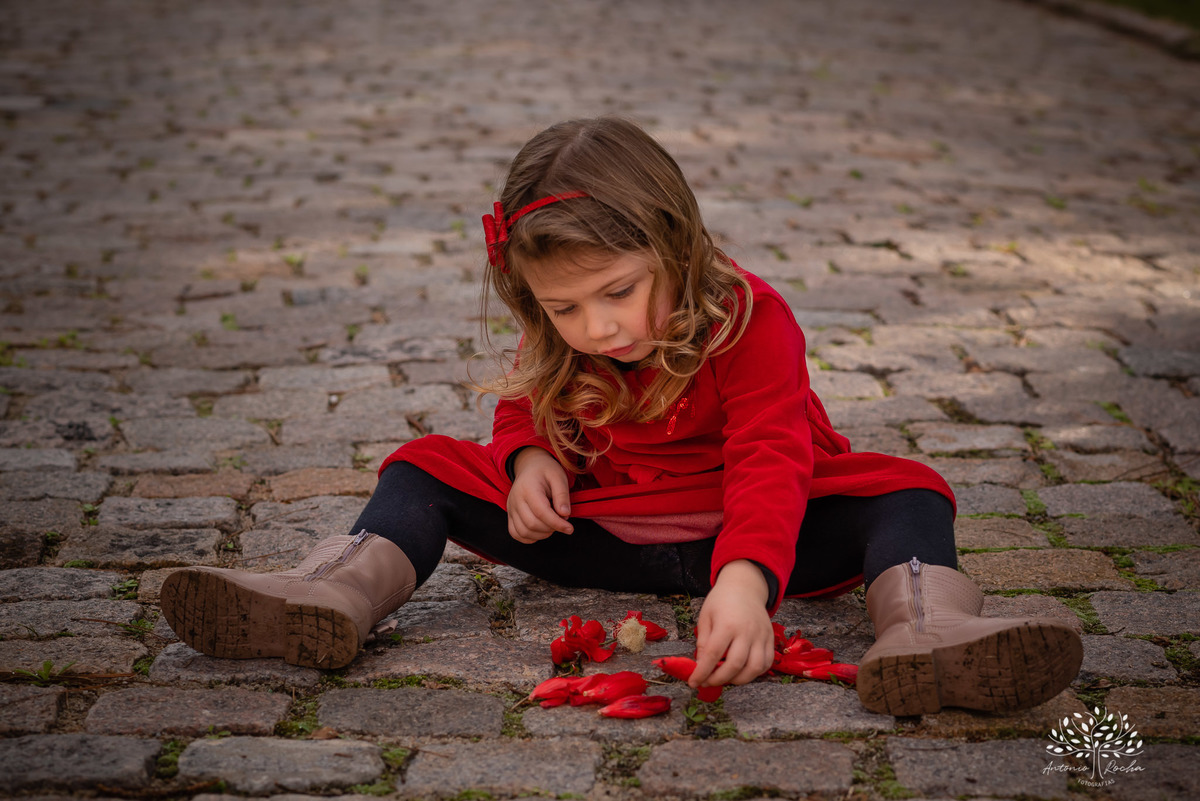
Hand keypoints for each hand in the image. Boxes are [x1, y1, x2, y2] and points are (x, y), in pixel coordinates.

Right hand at [506, 447, 573, 543]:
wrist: (530, 466)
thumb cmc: (546, 471)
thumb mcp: (559, 476)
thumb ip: (562, 495)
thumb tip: (565, 515)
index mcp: (528, 488)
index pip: (541, 512)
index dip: (557, 523)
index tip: (570, 528)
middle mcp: (515, 499)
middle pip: (531, 524)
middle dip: (551, 528)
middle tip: (561, 522)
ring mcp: (510, 508)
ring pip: (523, 532)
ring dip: (542, 534)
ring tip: (552, 524)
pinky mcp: (510, 515)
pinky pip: (516, 533)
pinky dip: (530, 537)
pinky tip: (541, 530)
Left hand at [690, 560, 774, 687]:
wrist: (745, 587)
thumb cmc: (721, 601)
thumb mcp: (705, 616)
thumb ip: (703, 642)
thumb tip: (701, 665)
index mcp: (726, 624)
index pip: (713, 655)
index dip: (702, 672)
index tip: (693, 682)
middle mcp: (746, 631)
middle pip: (735, 665)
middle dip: (719, 679)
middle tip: (708, 682)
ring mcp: (761, 636)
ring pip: (754, 668)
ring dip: (738, 680)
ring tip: (725, 678)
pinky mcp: (770, 638)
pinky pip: (766, 663)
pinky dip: (755, 673)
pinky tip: (742, 672)